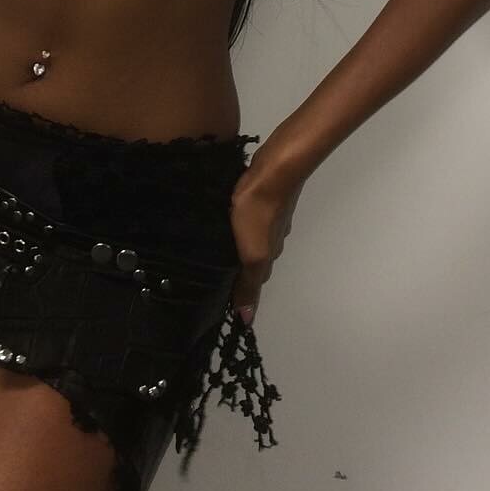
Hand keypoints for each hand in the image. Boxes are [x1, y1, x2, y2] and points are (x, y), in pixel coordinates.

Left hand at [228, 144, 304, 325]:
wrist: (274, 171)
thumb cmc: (258, 212)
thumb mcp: (251, 252)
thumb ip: (248, 283)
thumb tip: (247, 319)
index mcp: (268, 255)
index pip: (254, 281)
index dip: (241, 291)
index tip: (223, 298)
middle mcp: (273, 239)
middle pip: (255, 260)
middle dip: (239, 268)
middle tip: (215, 271)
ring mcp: (271, 218)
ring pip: (254, 239)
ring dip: (240, 245)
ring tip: (219, 245)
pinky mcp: (266, 199)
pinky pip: (252, 219)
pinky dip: (241, 225)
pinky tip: (230, 219)